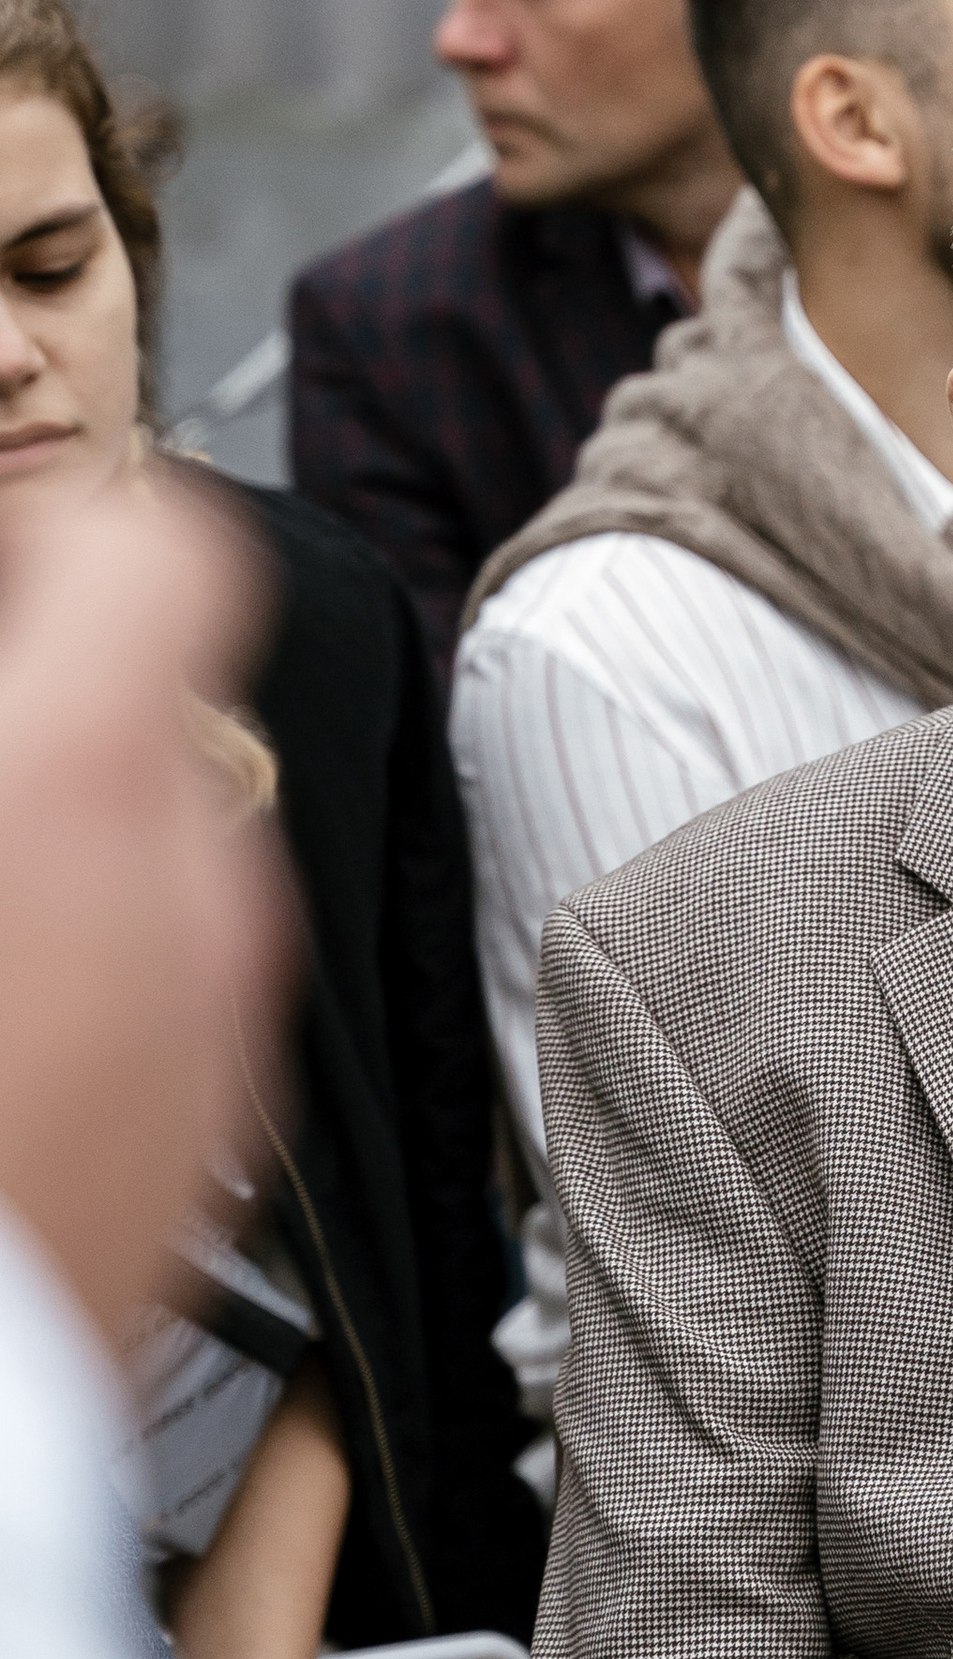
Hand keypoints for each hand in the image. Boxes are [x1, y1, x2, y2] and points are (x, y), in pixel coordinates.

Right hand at [0, 482, 286, 1346]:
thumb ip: (13, 738)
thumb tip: (26, 705)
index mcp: (90, 785)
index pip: (165, 551)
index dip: (77, 526)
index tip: (21, 545)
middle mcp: (201, 891)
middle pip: (145, 724)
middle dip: (37, 730)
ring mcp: (224, 1021)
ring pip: (154, 864)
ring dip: (55, 858)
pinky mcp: (214, 1132)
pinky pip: (164, 990)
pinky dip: (82, 977)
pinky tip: (3, 1048)